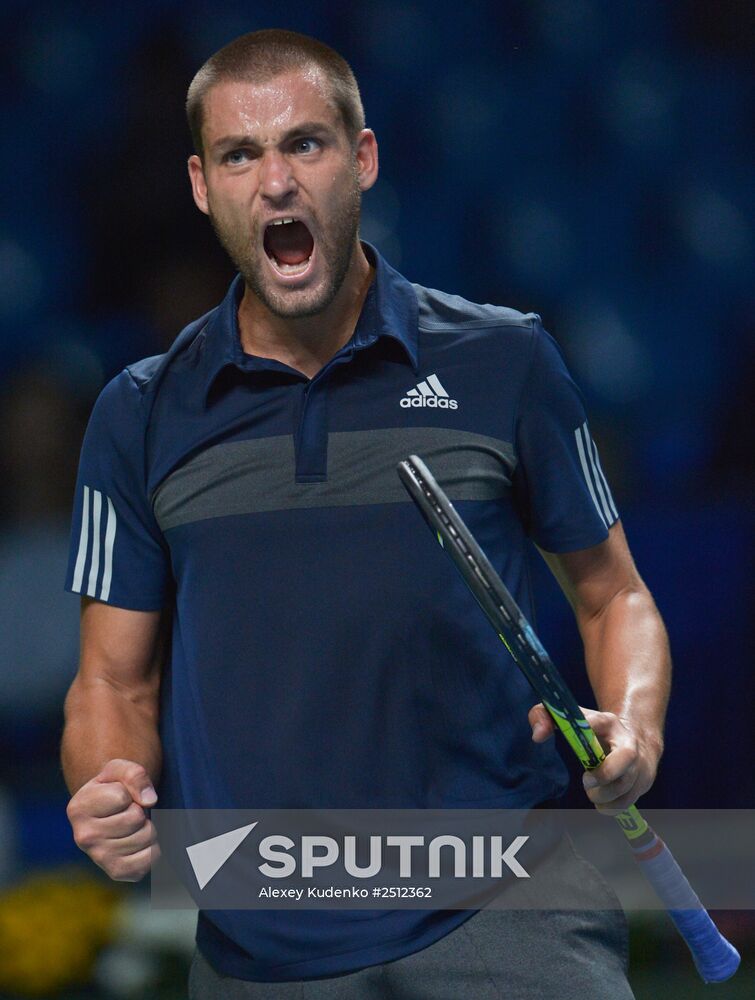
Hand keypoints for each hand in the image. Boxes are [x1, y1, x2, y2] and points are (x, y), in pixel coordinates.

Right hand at [66, 758, 159, 880]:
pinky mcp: (118, 871)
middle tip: (128, 811)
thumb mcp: (119, 769)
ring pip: (146, 835)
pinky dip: (154, 846)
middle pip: (135, 817)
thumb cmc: (115, 787)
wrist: (112, 813)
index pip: (121, 796)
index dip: (128, 791)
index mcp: (78, 809)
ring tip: (133, 825)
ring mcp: (99, 857)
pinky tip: (139, 842)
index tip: (119, 796)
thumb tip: (149, 801)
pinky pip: (151, 857)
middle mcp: (83, 837)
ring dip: (148, 826)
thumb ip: (133, 774)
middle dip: (139, 809)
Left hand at [529, 703, 661, 813]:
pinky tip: (601, 803)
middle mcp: (628, 741)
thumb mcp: (569, 718)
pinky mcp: (643, 782)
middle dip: (604, 774)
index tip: (574, 736)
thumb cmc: (591, 730)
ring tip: (592, 793)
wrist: (632, 739)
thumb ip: (544, 717)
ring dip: (604, 796)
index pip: (599, 722)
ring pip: (626, 785)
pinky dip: (611, 808)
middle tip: (586, 780)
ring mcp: (638, 763)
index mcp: (608, 722)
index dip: (588, 726)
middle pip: (626, 757)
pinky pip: (628, 801)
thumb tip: (537, 736)